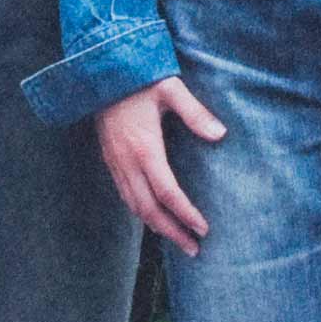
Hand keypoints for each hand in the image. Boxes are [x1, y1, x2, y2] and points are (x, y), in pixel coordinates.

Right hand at [94, 76, 223, 250]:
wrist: (100, 72)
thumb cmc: (140, 78)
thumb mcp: (171, 89)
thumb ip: (195, 113)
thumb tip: (220, 135)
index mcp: (144, 148)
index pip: (167, 193)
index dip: (185, 214)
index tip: (203, 229)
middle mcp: (127, 161)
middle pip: (148, 209)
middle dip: (171, 232)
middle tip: (194, 249)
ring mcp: (115, 162)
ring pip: (134, 206)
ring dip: (156, 227)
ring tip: (178, 240)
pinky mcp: (110, 159)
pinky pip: (125, 195)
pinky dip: (140, 212)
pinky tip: (154, 218)